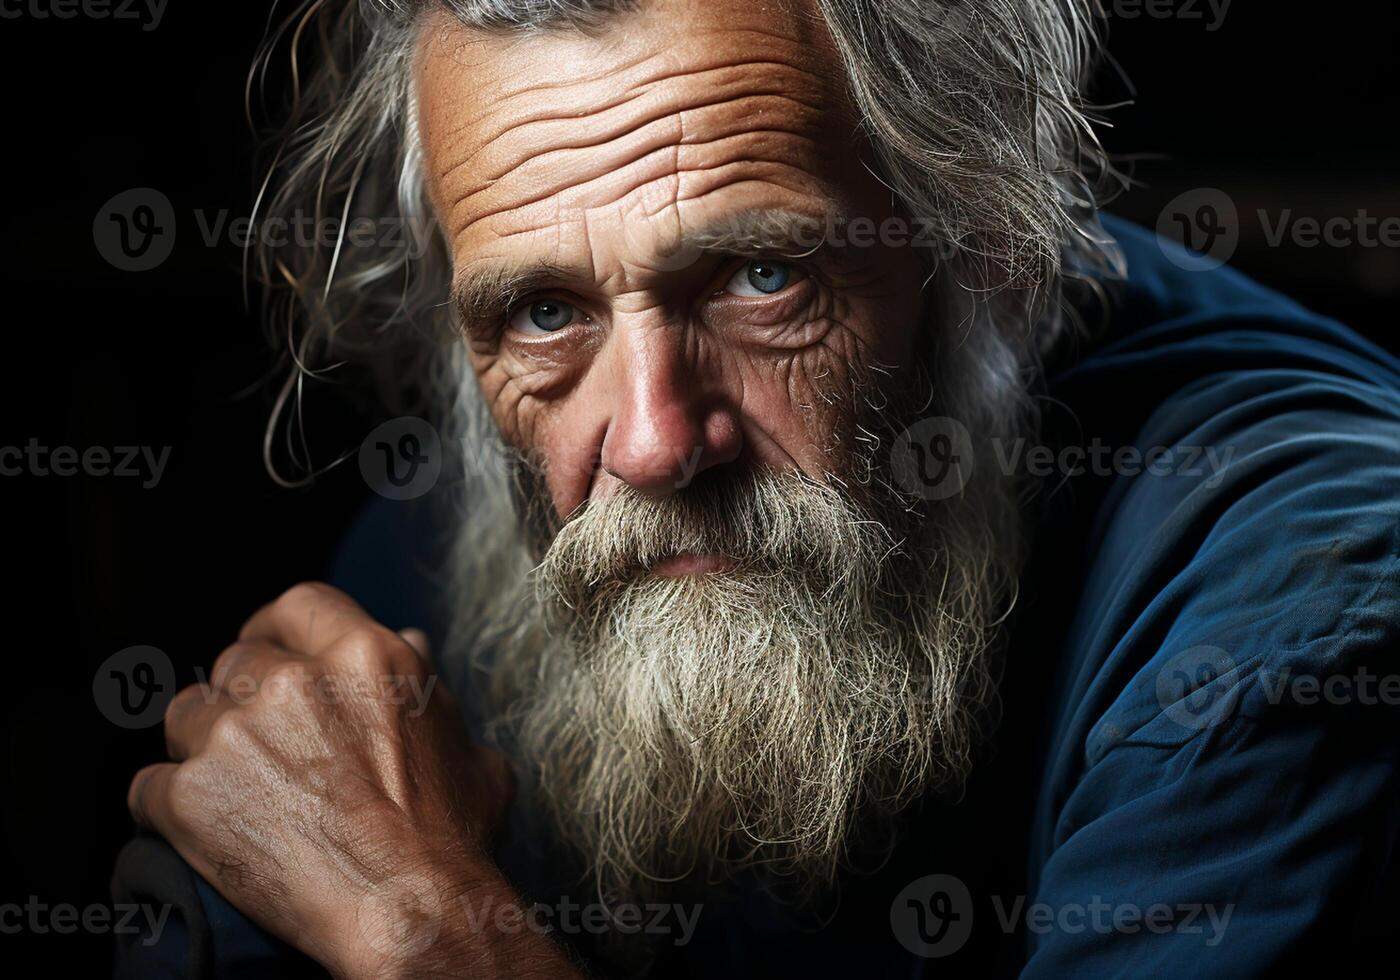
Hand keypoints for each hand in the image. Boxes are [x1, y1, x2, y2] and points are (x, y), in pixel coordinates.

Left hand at [127, 583, 520, 976]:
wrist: (410, 909)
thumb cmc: (451, 837)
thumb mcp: (469, 748)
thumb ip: (433, 689)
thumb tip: (415, 643)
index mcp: (367, 657)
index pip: (300, 605)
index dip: (279, 628)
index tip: (271, 649)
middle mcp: (295, 682)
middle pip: (236, 660)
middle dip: (241, 695)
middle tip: (259, 739)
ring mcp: (236, 736)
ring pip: (185, 714)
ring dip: (201, 744)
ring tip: (230, 785)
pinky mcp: (190, 796)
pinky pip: (149, 787)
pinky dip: (169, 806)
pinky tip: (201, 829)